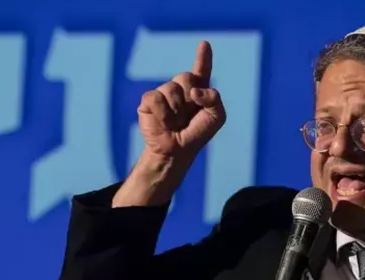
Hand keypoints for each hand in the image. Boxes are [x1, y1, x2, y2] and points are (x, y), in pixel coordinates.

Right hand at [137, 41, 226, 159]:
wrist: (176, 151)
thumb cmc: (197, 134)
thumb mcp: (217, 117)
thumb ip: (214, 99)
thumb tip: (194, 91)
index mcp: (199, 91)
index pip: (202, 71)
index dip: (203, 58)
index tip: (204, 44)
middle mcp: (180, 89)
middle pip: (186, 77)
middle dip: (190, 97)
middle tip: (187, 117)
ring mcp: (163, 93)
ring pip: (172, 88)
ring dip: (176, 110)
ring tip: (175, 123)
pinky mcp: (148, 102)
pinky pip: (156, 98)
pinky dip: (163, 113)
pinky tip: (164, 123)